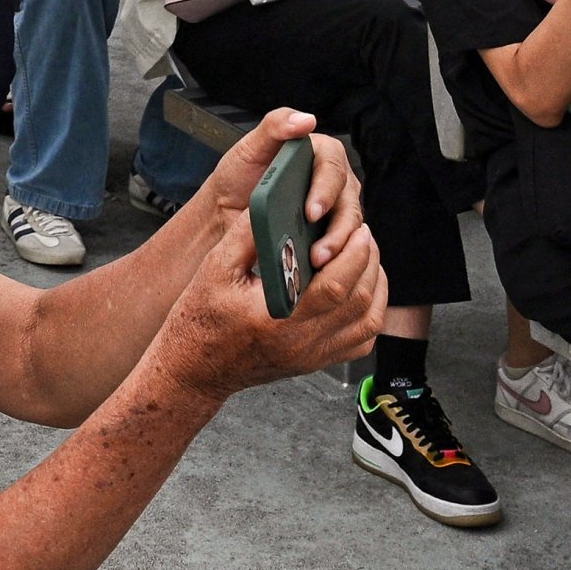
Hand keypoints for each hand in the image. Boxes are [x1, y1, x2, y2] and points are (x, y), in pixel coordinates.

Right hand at [160, 115, 382, 395]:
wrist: (194, 368)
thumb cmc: (200, 319)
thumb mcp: (215, 268)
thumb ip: (248, 234)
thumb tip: (276, 201)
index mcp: (274, 320)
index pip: (334, 288)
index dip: (353, 254)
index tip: (357, 228)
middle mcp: (299, 344)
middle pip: (358, 303)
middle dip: (368, 262)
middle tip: (363, 234)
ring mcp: (311, 357)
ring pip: (367, 324)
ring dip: (375, 285)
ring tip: (366, 256)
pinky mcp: (315, 363)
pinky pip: (360, 343)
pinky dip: (370, 313)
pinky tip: (362, 289)